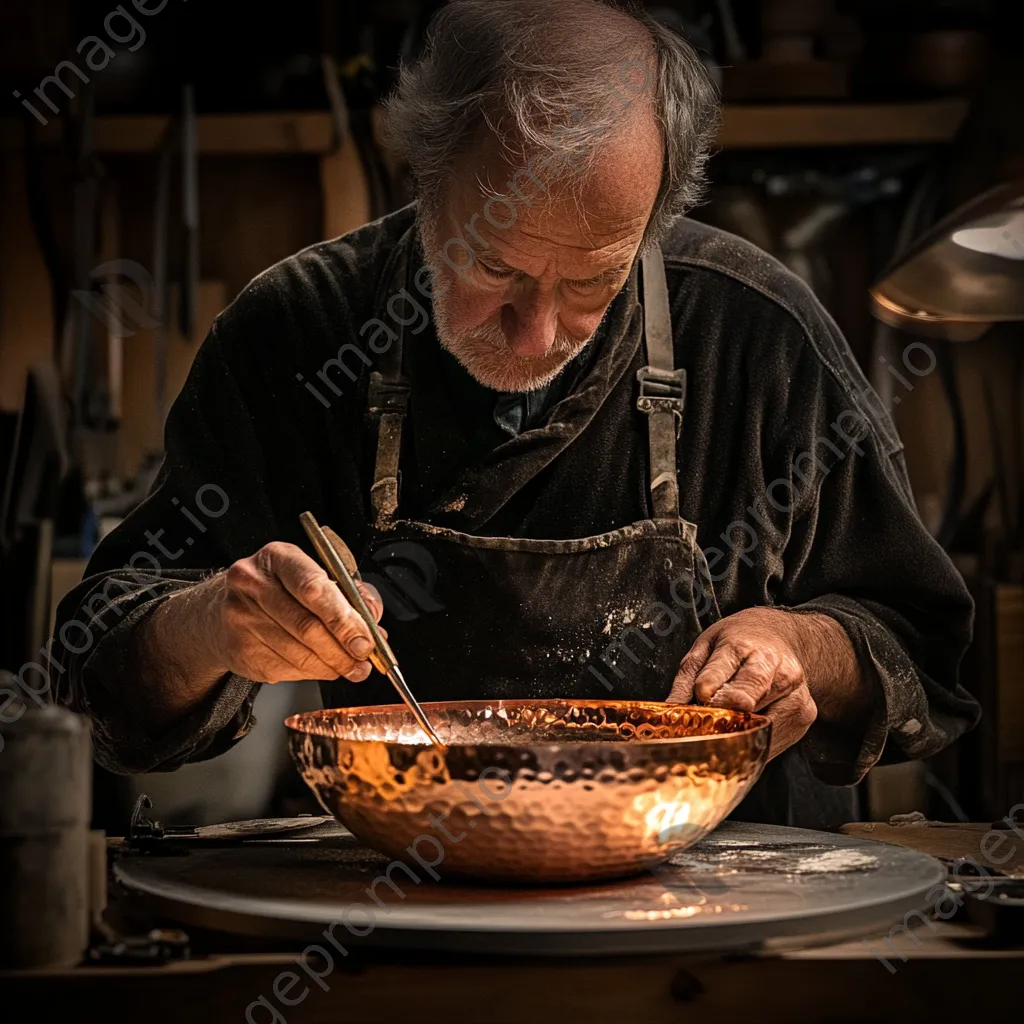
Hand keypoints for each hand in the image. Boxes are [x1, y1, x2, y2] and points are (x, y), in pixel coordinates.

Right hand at [206, 541, 383, 683]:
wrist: (224, 608)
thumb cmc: (280, 589)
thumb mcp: (314, 574)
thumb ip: (349, 594)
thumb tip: (372, 623)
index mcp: (278, 558)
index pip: (314, 588)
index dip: (344, 619)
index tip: (365, 640)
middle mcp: (253, 584)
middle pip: (307, 626)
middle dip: (342, 649)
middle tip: (362, 660)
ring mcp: (241, 618)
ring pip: (298, 653)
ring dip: (331, 666)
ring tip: (349, 667)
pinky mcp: (239, 649)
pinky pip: (286, 669)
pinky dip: (311, 672)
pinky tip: (320, 666)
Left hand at [667, 607, 817, 759]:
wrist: (780, 636)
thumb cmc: (738, 641)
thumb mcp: (706, 645)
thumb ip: (687, 676)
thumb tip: (671, 709)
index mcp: (744, 648)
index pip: (725, 675)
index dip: (708, 694)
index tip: (699, 703)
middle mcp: (775, 669)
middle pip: (747, 702)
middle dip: (723, 718)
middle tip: (707, 725)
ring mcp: (794, 693)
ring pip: (762, 727)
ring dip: (738, 735)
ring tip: (723, 732)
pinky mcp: (804, 714)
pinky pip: (775, 738)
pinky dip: (755, 742)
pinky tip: (744, 735)